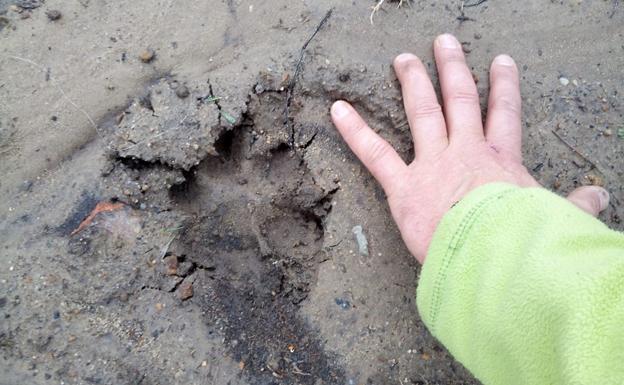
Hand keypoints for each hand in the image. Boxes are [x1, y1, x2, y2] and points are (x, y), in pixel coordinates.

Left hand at [331, 34, 608, 262]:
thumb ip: (574, 208)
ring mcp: (433, 165)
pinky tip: (337, 109)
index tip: (501, 63)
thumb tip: (599, 200)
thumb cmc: (526, 244)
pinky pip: (374, 154)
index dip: (503, 86)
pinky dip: (354, 131)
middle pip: (459, 100)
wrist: (496, 260)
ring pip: (422, 112)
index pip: (505, 114)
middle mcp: (466, 152)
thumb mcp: (556, 221)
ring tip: (402, 59)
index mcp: (502, 161)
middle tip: (443, 43)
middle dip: (451, 69)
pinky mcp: (404, 187)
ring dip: (412, 82)